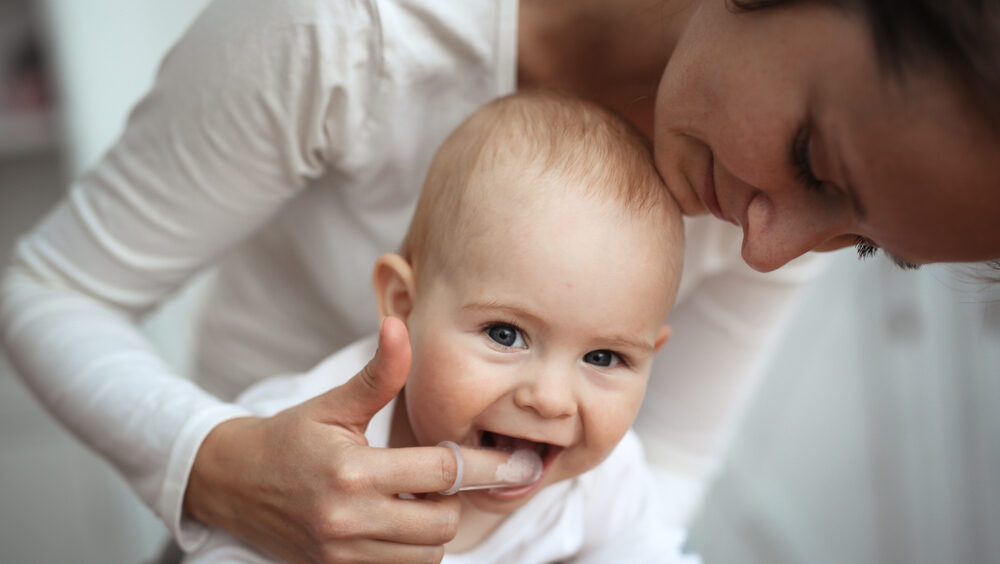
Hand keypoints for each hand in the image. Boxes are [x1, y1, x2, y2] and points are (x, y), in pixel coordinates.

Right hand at [185, 318, 467, 563]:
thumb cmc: (288, 437)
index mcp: (353, 471)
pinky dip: (410, 551)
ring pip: (426, 555)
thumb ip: (378, 374)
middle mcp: (349, 518)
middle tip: (435, 478)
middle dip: (453, 500)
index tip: (516, 462)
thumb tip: (400, 326)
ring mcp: (341, 552)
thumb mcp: (334, 404)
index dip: (485, 465)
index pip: (441, 471)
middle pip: (442, 523)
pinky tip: (395, 522)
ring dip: (432, 528)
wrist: (230, 482)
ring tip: (412, 500)